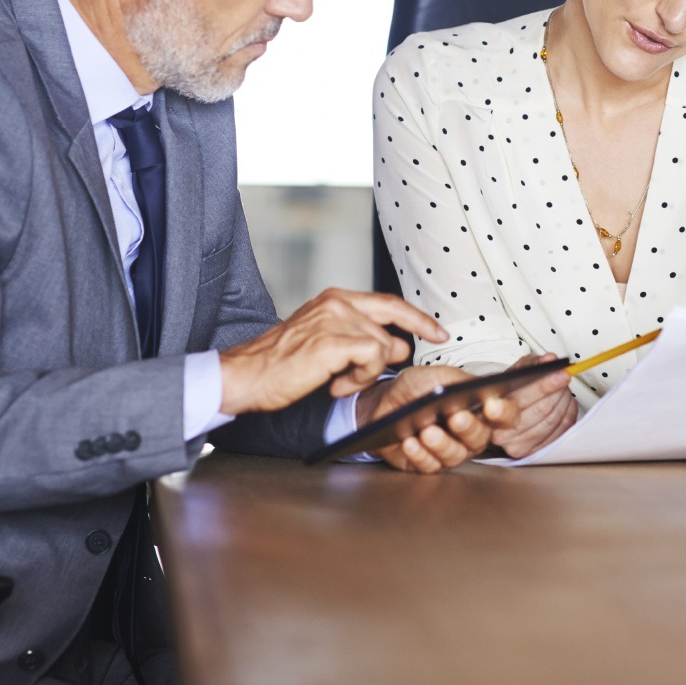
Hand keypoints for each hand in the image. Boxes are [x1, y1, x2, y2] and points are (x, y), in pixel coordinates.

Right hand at [218, 288, 447, 415]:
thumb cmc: (281, 364)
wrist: (247, 376)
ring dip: (366, 373)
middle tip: (413, 356)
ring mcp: (335, 319)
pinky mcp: (333, 341)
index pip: (388, 302)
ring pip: (383, 346)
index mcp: (334, 299)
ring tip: (338, 382)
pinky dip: (360, 378)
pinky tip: (336, 385)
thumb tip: (398, 346)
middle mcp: (337, 302)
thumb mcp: (323, 340)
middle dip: (414, 335)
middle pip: (395, 316)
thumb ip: (358, 337)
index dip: (417, 317)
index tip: (438, 331)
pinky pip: (372, 359)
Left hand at [359, 365, 517, 474]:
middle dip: (469, 429)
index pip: (505, 415)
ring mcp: (450, 450)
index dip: (504, 412)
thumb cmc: (416, 388)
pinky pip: (429, 466)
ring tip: (427, 431)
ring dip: (442, 444)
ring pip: (456, 456)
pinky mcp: (427, 464)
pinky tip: (410, 442)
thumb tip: (478, 390)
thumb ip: (460, 381)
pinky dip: (420, 454)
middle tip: (457, 418)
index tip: (493, 405)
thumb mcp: (438, 375)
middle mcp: (469, 433)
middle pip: (481, 438)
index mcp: (479, 409)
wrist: (384, 401)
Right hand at [490, 354, 577, 458]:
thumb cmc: (509, 392)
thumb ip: (532, 364)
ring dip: (563, 400)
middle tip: (564, 375)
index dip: (542, 387)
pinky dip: (567, 414)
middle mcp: (500, 433)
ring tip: (562, 389)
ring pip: (554, 420)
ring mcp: (517, 446)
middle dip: (557, 390)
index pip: (520, 399)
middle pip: (541, 410)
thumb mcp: (515, 372)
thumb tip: (549, 360)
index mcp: (489, 410)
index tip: (560, 374)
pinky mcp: (533, 453)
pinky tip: (563, 404)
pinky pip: (561, 432)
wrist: (503, 415)